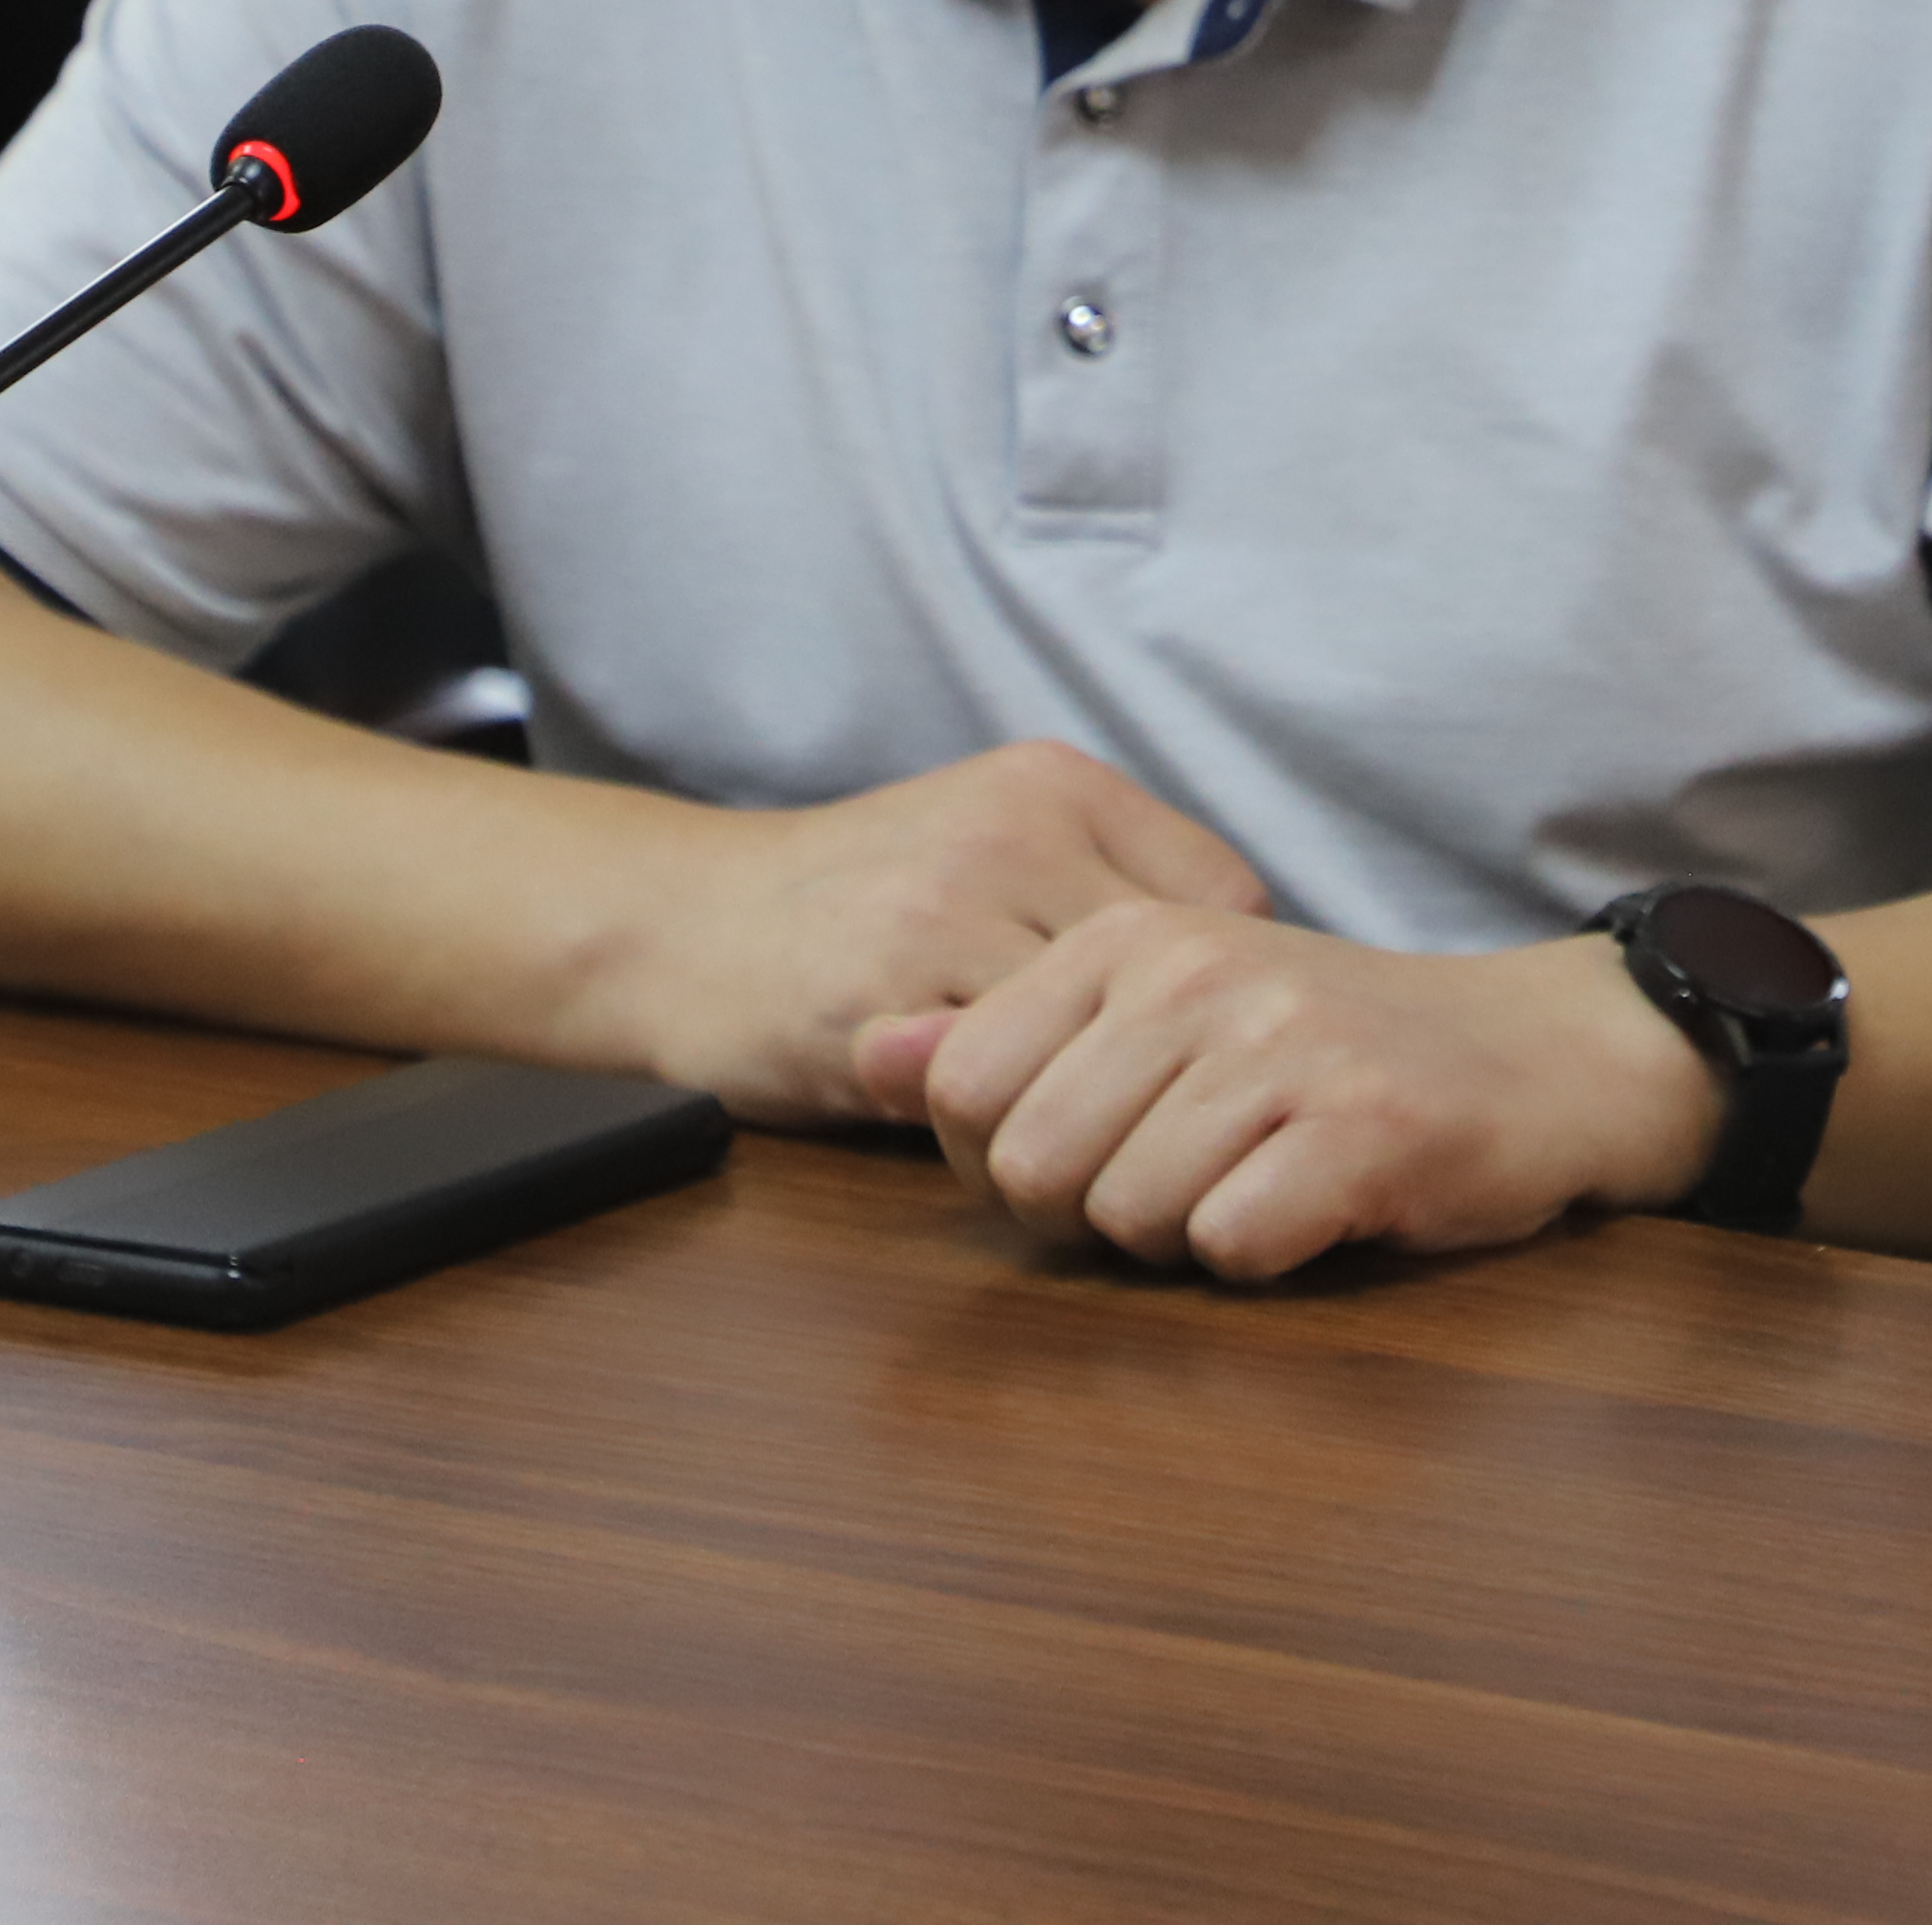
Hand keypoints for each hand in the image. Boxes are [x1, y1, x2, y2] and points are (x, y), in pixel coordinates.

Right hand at [587, 741, 1269, 1127]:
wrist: (681, 922)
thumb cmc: (861, 899)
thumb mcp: (994, 840)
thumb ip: (1105, 886)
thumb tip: (1250, 989)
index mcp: (1056, 784)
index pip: (1224, 899)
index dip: (1226, 987)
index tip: (1203, 1043)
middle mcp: (1013, 834)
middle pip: (1177, 979)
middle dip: (1180, 1060)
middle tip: (1173, 1120)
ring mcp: (945, 916)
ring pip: (1096, 1046)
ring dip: (1104, 1109)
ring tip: (1102, 1147)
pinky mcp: (881, 1007)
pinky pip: (1000, 1093)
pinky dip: (1022, 1133)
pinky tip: (1015, 1147)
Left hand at [852, 912, 1728, 1284]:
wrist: (1538, 1055)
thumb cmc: (1327, 1049)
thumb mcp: (1159, 1015)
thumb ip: (1009, 1038)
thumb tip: (868, 1053)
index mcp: (1127, 936)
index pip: (965, 1090)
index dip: (1007, 1158)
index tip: (1102, 1140)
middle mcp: (1195, 972)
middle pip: (1036, 1170)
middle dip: (1096, 1209)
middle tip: (1192, 1173)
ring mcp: (1281, 1047)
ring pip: (1130, 1219)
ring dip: (1188, 1234)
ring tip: (1262, 1176)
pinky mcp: (1362, 1130)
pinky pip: (1234, 1247)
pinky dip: (1265, 1254)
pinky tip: (1317, 1202)